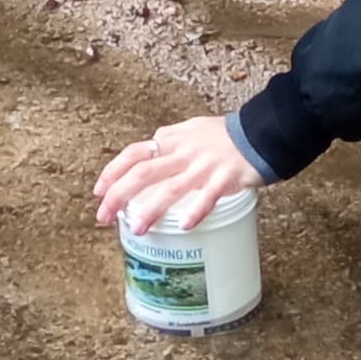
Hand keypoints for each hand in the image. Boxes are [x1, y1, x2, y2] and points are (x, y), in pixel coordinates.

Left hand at [97, 114, 261, 231]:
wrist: (262, 131)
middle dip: (119, 195)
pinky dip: (196, 210)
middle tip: (104, 217)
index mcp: (173, 140)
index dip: (113, 172)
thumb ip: (169, 143)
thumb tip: (147, 155)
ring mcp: (204, 165)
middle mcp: (184, 152)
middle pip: (143, 172)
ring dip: (151, 209)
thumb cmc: (226, 136)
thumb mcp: (191, 131)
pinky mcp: (226, 177)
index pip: (134, 153)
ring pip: (171, 187)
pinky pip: (208, 195)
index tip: (98, 192)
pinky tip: (185, 226)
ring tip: (136, 229)